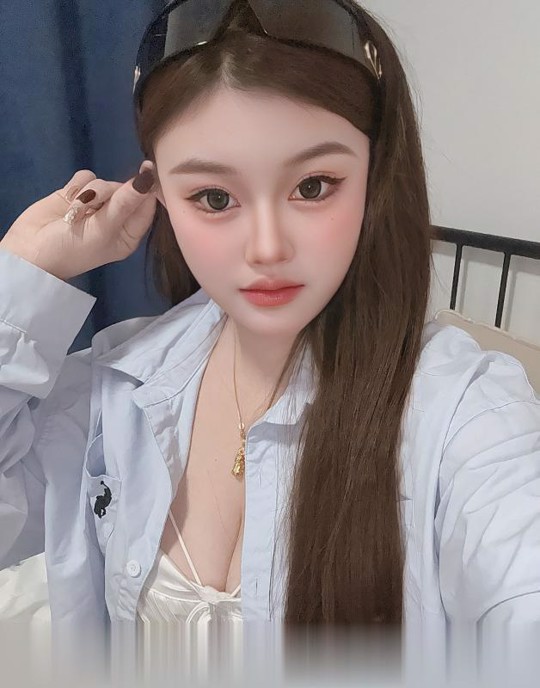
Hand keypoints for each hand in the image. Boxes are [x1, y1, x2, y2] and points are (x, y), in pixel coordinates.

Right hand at [0, 163, 157, 280]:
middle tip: (95, 208)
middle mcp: (116, 219)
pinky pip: (87, 176)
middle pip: (125, 190)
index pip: (147, 206)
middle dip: (110, 193)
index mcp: (129, 234)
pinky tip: (69, 198)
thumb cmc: (73, 248)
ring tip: (76, 211)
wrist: (31, 251)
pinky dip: (78, 185)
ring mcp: (96, 205)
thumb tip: (149, 177)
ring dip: (91, 192)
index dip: (147, 189)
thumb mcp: (103, 228)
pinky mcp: (77, 194)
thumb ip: (126, 202)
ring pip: (105, 182)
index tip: (147, 171)